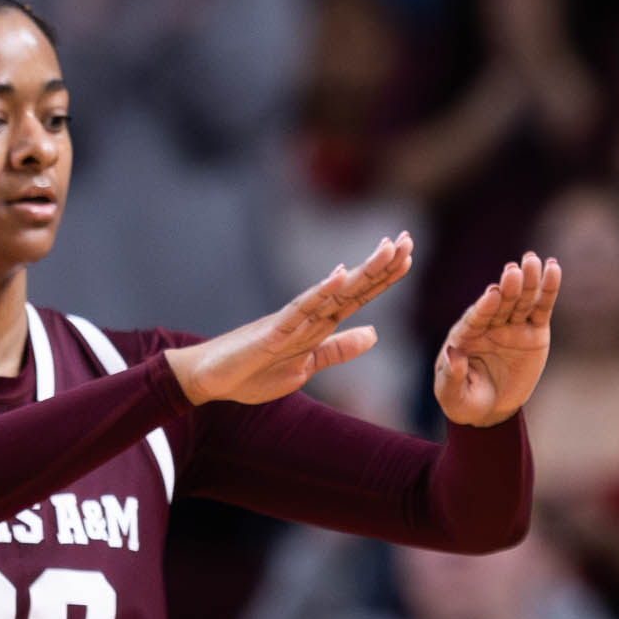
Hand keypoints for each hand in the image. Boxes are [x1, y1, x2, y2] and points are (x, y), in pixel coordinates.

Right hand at [170, 234, 412, 405]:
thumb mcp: (308, 365)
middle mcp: (309, 317)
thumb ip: (339, 349)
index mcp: (319, 325)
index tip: (408, 256)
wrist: (211, 379)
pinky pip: (300, 309)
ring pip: (334, 292)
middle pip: (352, 288)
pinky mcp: (273, 331)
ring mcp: (292, 321)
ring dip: (361, 271)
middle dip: (381, 265)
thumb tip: (374, 334)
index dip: (384, 278)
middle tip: (407, 238)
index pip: (359, 297)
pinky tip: (339, 274)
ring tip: (387, 249)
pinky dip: (320, 291)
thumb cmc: (254, 371)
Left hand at [434, 252, 559, 426]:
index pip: (476, 317)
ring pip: (522, 301)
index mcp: (466, 335)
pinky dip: (548, 290)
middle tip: (513, 270)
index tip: (494, 292)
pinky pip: (541, 308)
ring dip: (529, 281)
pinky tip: (553, 268)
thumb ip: (451, 377)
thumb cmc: (463, 399)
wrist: (489, 409)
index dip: (485, 306)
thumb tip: (453, 356)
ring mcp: (512, 326)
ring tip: (534, 260)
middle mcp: (490, 325)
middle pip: (501, 303)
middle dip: (508, 288)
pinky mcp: (533, 331)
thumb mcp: (452, 395)